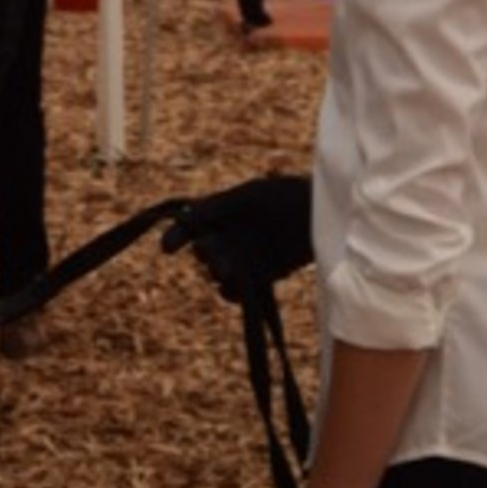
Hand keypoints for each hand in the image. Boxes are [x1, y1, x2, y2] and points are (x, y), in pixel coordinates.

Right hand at [161, 173, 313, 302]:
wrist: (320, 215)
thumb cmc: (286, 196)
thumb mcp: (251, 196)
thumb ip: (221, 205)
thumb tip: (190, 214)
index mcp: (223, 212)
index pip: (191, 225)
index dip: (176, 235)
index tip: (166, 248)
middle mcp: (230, 236)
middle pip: (202, 251)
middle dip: (202, 253)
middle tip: (209, 250)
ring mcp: (244, 258)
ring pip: (217, 273)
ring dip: (216, 272)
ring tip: (226, 269)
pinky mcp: (261, 278)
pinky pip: (236, 292)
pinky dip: (231, 292)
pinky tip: (234, 286)